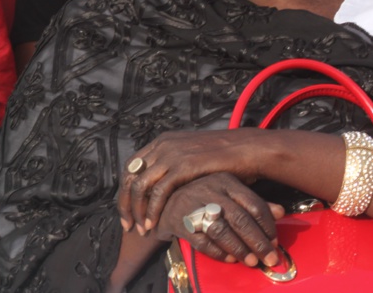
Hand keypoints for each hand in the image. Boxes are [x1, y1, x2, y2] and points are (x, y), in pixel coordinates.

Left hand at [118, 129, 268, 233]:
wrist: (246, 150)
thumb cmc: (224, 158)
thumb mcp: (191, 157)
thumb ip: (175, 167)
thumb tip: (162, 187)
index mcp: (162, 142)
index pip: (131, 167)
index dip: (125, 190)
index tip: (128, 211)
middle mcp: (162, 146)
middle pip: (129, 176)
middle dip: (125, 204)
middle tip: (128, 225)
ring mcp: (171, 155)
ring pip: (139, 186)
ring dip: (137, 210)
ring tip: (141, 229)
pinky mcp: (182, 167)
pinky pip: (158, 192)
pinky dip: (152, 210)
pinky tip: (153, 224)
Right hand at [153, 173, 284, 268]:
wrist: (162, 201)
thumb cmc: (202, 197)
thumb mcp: (228, 193)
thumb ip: (252, 202)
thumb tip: (281, 212)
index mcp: (224, 180)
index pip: (253, 203)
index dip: (267, 225)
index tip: (275, 241)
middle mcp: (209, 189)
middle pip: (239, 219)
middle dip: (258, 242)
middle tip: (270, 259)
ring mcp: (192, 204)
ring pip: (222, 230)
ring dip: (239, 249)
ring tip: (252, 262)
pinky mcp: (179, 221)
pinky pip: (203, 241)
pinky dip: (219, 253)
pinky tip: (230, 259)